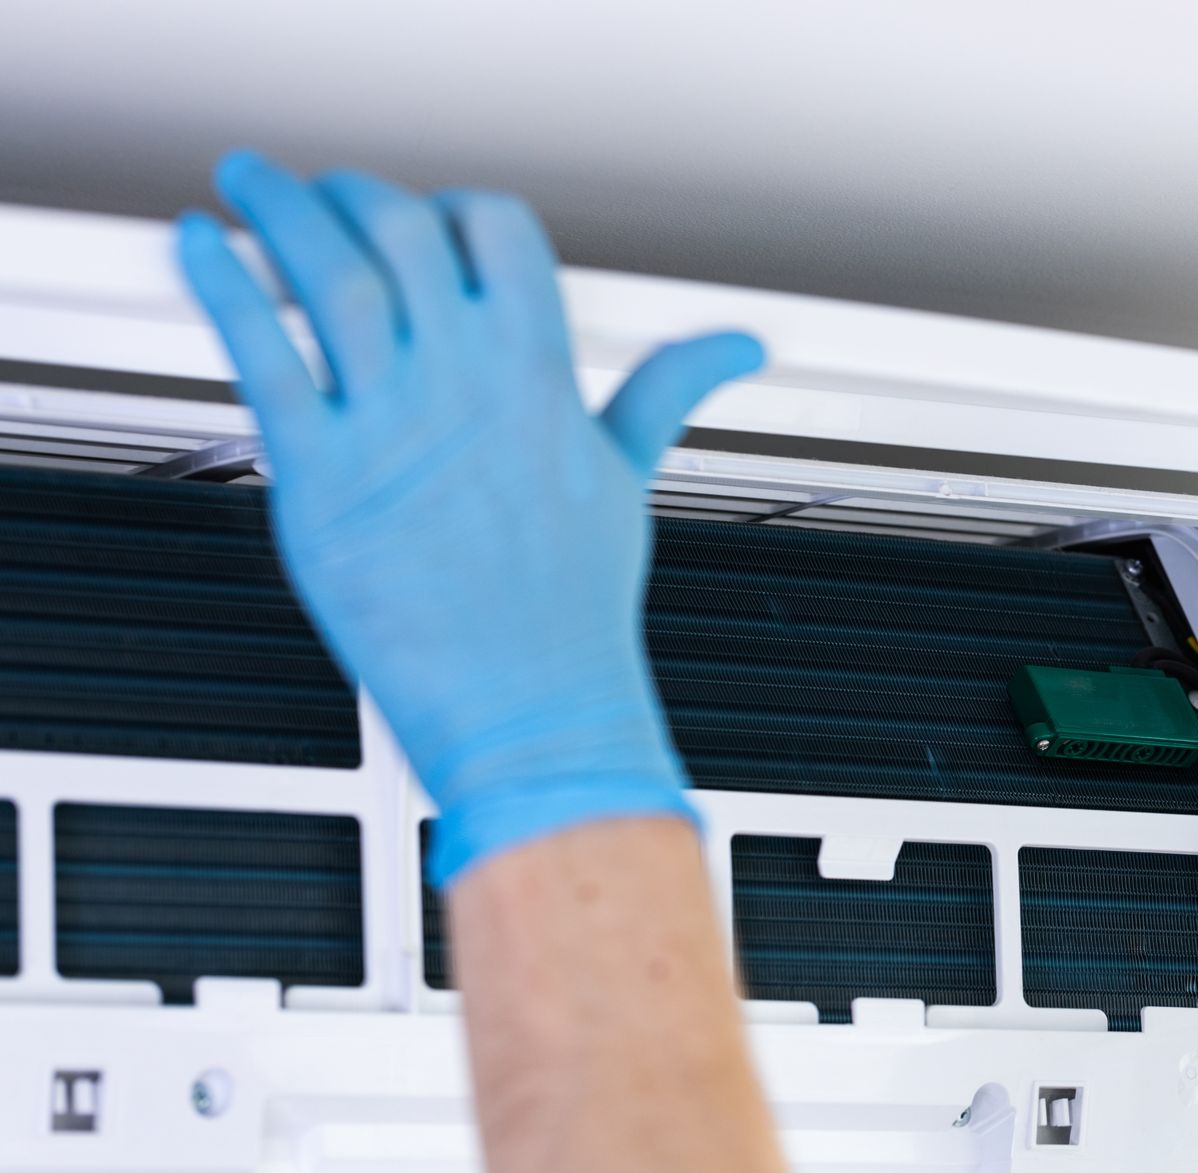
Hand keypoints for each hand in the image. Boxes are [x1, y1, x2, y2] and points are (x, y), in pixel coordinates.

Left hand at [178, 152, 762, 884]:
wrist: (528, 705)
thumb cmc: (573, 607)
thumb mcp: (626, 478)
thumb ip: (665, 390)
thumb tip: (735, 347)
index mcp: (539, 374)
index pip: (496, 230)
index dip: (457, 208)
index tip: (432, 218)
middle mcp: (464, 382)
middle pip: (399, 230)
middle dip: (354, 194)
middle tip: (325, 193)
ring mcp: (389, 423)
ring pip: (323, 269)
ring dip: (278, 208)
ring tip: (251, 182)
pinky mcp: (319, 474)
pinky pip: (259, 351)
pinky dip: (221, 283)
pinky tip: (201, 247)